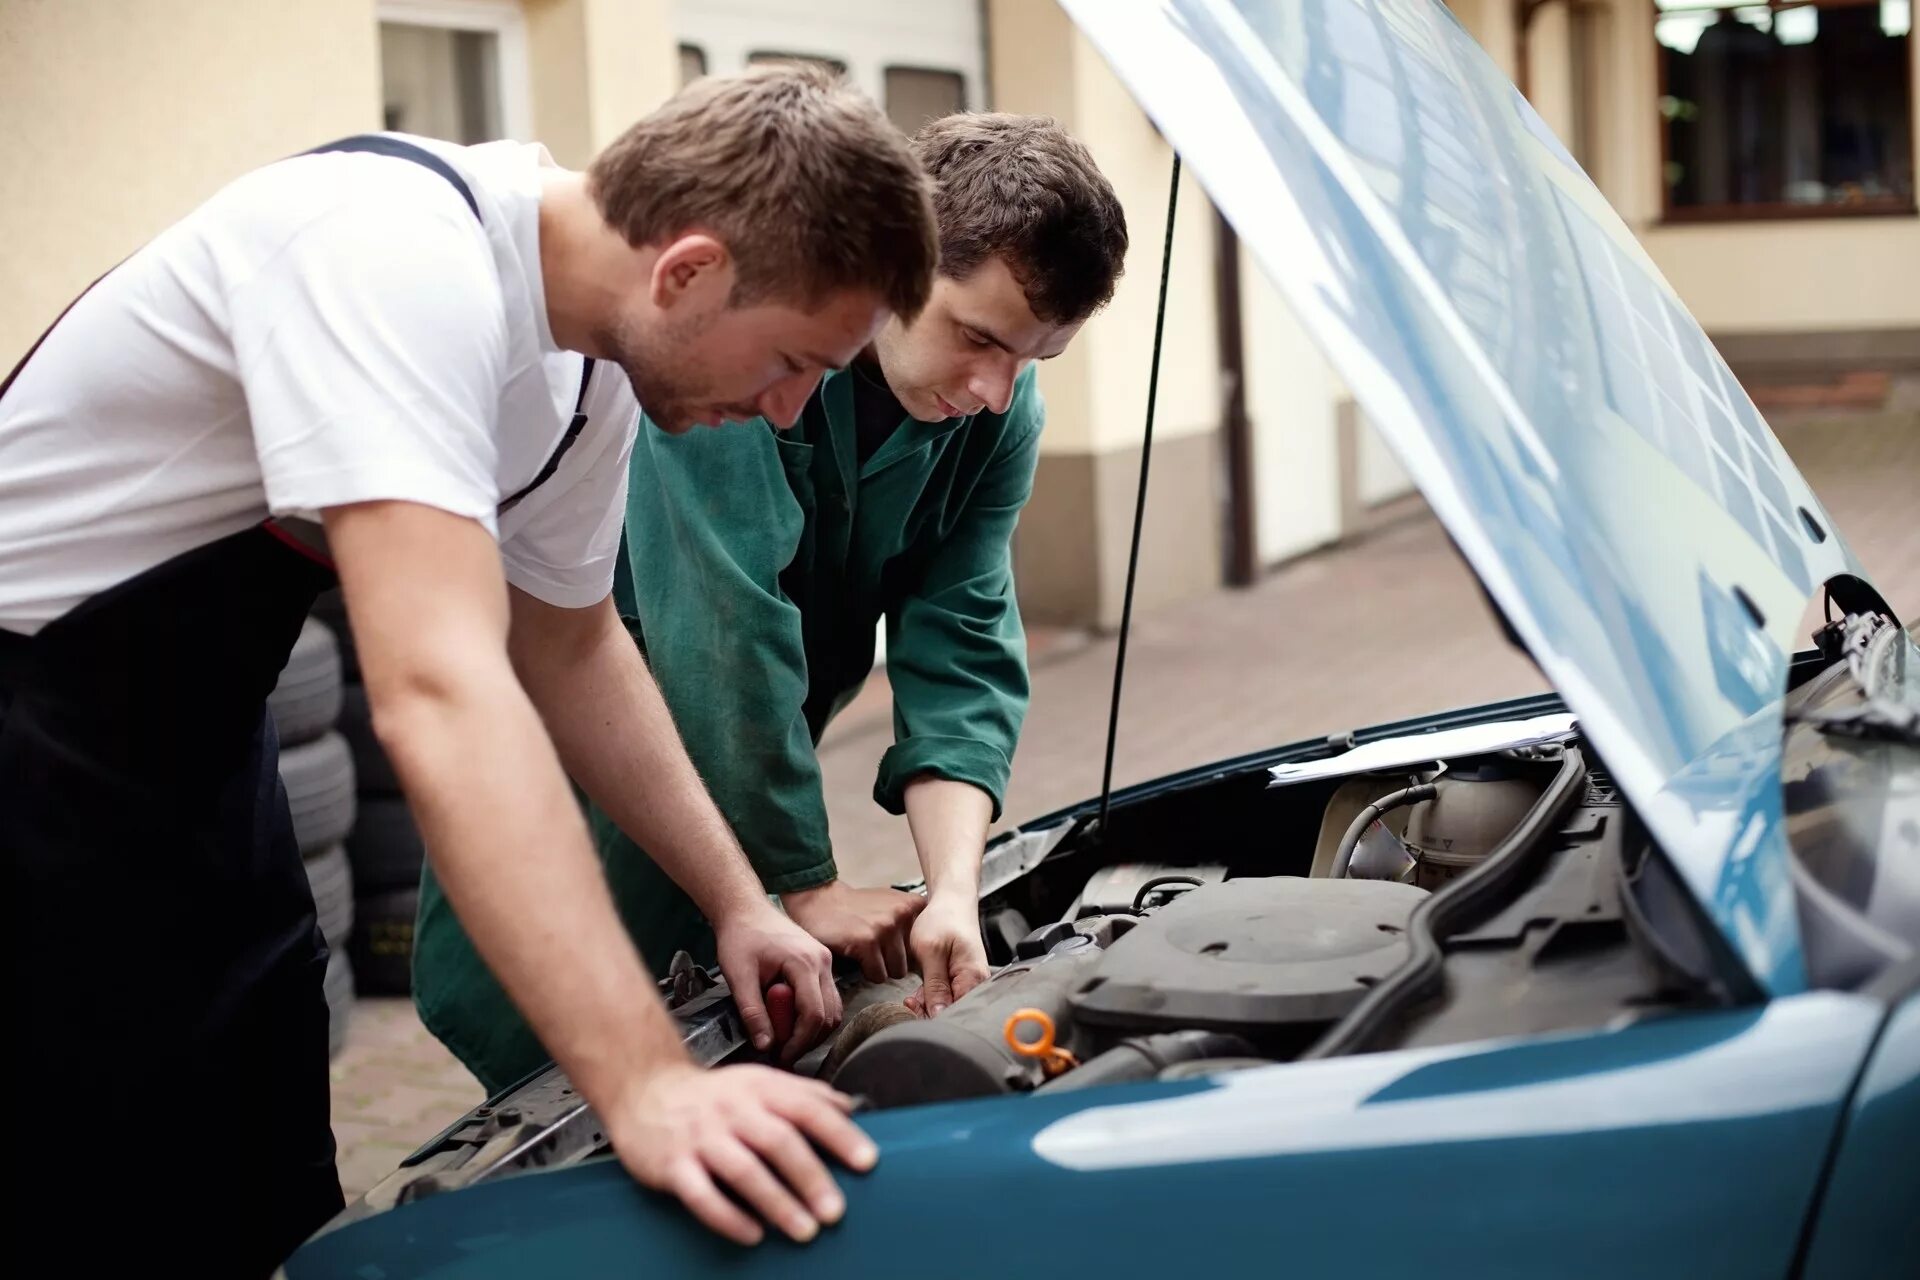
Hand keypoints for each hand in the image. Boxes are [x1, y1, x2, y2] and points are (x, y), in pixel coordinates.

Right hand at [608, 1061, 877, 1244]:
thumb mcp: (760, 1082)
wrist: (645, 1089)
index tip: (867, 1161)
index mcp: (760, 1089)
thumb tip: (852, 1109)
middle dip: (811, 1178)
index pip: (807, 1108)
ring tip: (804, 1231)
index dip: (839, 1134)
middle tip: (836, 1211)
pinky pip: (701, 1195)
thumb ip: (804, 1095)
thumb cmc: (713, 1096)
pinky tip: (753, 1235)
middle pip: (778, 1142)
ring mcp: (701, 1138)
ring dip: (777, 1203)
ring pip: (743, 1171)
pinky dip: (729, 1218)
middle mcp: (733, 1111)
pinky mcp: (672, 1165)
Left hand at [713, 903, 840, 1063]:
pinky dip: (814, 1015)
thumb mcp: (738, 976)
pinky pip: (827, 998)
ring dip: (812, 1029)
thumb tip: (765, 1046)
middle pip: (829, 1015)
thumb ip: (752, 1012)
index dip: (799, 1042)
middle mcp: (823, 962)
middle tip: (782, 1051)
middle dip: (808, 1039)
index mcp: (804, 963)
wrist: (745, 910)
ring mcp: (825, 961)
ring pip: (833, 1009)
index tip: (780, 1055)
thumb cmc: (740, 938)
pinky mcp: (821, 963)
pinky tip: (790, 1019)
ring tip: (785, 1037)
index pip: (813, 1015)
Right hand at [782, 879, 925, 983]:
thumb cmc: (857, 908)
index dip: (908, 951)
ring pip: (896, 971)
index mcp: (913, 905)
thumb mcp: (891, 904)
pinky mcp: (867, 942)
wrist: (821, 901)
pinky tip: (856, 955)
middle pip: (912, 961)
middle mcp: (903, 913)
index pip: (926, 946)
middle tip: (875, 950)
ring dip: (880, 968)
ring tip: (866, 952)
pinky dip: (866, 972)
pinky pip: (877, 975)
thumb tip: (929, 956)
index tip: (894, 946)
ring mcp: (886, 927)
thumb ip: (911, 924)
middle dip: (893, 961)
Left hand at [903, 891, 989, 1016]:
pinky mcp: (960, 980)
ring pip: (947, 1007)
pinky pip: (946, 998)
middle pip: (953, 1012)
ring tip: (912, 997)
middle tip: (910, 1002)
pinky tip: (918, 993)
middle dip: (928, 1012)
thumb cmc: (944, 919)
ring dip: (927, 1005)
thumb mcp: (932, 951)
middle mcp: (975, 984)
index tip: (914, 1009)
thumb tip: (938, 1014)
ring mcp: (968, 983)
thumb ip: (935, 985)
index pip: (956, 1012)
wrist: (951, 902)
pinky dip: (931, 997)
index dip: (934, 1017)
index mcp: (973, 978)